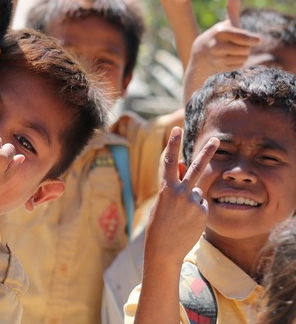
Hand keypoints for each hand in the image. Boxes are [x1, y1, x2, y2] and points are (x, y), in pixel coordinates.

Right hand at [144, 127, 217, 264]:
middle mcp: (181, 192)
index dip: (172, 144)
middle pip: (197, 168)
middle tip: (218, 139)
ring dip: (191, 201)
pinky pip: (202, 206)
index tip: (176, 129)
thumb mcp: (163, 201)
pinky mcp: (203, 212)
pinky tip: (188, 222)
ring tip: (181, 216)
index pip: (170, 161)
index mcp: (166, 188)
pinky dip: (196, 212)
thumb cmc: (159, 223)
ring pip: (198, 193)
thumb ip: (175, 183)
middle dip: (207, 152)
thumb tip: (186, 167)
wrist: (164, 248)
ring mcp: (194, 202)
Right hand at [188, 0, 260, 72]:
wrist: (198, 57)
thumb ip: (231, 9)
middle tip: (237, 45)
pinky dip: (236, 63)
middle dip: (245, 48)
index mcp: (220, 31)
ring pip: (243, 57)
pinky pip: (237, 65)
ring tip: (231, 52)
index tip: (259, 40)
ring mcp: (216, 57)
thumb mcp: (223, 24)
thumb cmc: (217, 37)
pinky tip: (227, 60)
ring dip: (241, 56)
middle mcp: (216, 44)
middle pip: (245, 48)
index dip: (251, 39)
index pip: (241, 36)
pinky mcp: (218, 67)